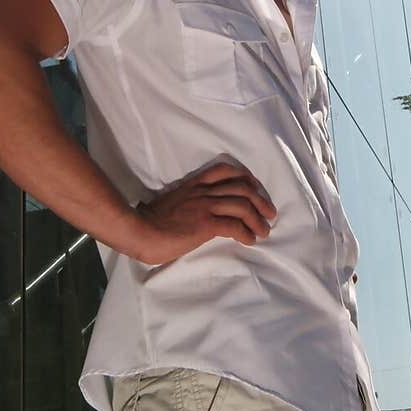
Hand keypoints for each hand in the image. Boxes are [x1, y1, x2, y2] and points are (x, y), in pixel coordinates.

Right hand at [130, 161, 275, 266]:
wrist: (140, 231)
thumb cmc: (150, 221)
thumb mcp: (171, 202)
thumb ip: (186, 202)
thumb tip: (195, 212)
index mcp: (193, 185)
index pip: (224, 170)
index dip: (245, 177)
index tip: (255, 187)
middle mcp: (202, 192)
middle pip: (241, 187)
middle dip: (260, 199)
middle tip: (270, 212)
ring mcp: (205, 206)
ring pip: (242, 205)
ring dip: (258, 219)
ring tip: (264, 231)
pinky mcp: (205, 224)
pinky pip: (234, 226)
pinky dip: (246, 233)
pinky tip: (250, 240)